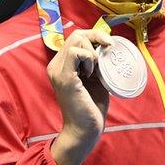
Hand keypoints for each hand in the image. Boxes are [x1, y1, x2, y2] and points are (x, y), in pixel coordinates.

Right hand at [47, 29, 112, 164]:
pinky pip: (75, 53)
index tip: (109, 45)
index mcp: (61, 64)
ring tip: (95, 70)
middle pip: (76, 35)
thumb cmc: (91, 107)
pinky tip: (91, 73)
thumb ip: (95, 63)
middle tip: (107, 52)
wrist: (84, 129)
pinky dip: (88, 58)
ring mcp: (57, 70)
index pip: (76, 37)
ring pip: (76, 40)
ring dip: (92, 52)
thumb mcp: (95, 78)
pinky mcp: (63, 77)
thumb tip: (106, 46)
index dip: (94, 35)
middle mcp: (55, 65)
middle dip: (96, 38)